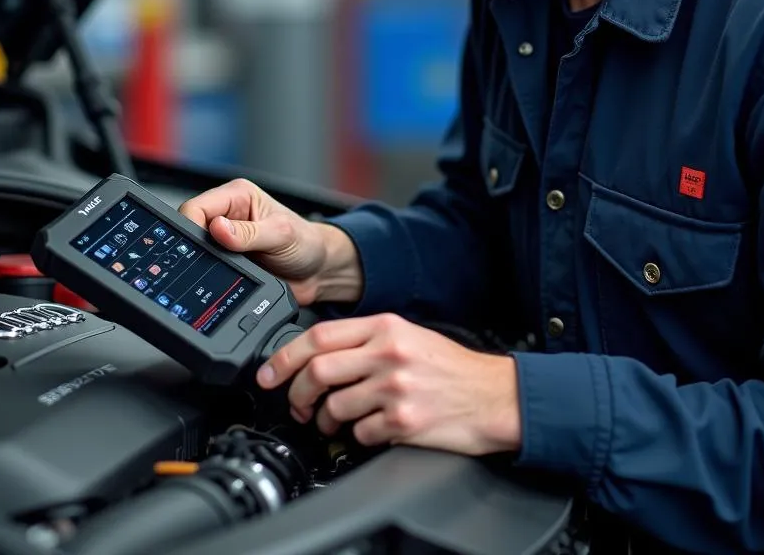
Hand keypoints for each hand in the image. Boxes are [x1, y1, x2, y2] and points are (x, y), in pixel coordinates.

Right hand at [178, 179, 362, 304]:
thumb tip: (218, 229)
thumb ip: (249, 233)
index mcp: (238, 195)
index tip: (197, 246)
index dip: (192, 225)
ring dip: (203, 261)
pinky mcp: (226, 260)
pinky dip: (209, 274)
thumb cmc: (306, 242)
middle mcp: (228, 214)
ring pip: (196, 249)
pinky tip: (221, 279)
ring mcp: (225, 239)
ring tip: (223, 269)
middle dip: (196, 245)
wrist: (318, 271)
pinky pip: (206, 266)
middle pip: (191, 227)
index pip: (198, 206)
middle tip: (211, 261)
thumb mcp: (281, 235)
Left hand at [257, 313, 521, 455]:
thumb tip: (318, 354)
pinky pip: (360, 433)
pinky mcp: (404, 421)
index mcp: (385, 327)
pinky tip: (366, 431)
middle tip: (297, 405)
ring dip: (325, 420)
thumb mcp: (407, 335)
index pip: (319, 336)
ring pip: (335, 406)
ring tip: (331, 422)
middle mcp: (388, 353)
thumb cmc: (450, 368)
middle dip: (296, 394)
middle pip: (318, 371)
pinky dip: (355, 437)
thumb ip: (365, 340)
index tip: (269, 374)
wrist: (494, 396)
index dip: (285, 356)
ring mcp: (395, 388)